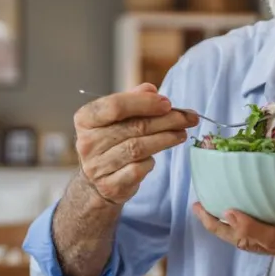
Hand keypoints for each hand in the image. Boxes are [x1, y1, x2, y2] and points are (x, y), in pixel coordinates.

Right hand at [74, 83, 197, 204]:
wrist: (96, 183)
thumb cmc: (111, 142)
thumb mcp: (116, 118)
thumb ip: (133, 100)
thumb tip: (151, 90)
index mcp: (86, 119)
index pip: (115, 106)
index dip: (145, 103)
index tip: (167, 103)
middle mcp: (87, 142)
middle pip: (134, 127)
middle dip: (166, 120)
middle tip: (188, 117)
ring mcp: (97, 166)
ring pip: (138, 148)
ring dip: (166, 139)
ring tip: (182, 133)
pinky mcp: (110, 185)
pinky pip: (139, 169)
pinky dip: (151, 161)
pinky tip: (158, 155)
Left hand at [193, 171, 274, 275]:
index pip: (273, 239)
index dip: (249, 227)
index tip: (228, 211)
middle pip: (250, 245)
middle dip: (221, 228)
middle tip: (199, 208)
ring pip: (253, 245)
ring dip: (227, 229)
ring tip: (207, 209)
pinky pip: (262, 241)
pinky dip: (244, 228)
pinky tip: (238, 213)